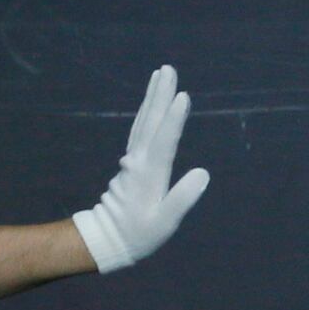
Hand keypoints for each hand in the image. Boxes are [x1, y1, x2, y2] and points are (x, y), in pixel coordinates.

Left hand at [70, 66, 210, 273]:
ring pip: (144, 121)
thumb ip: (182, 198)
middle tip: (168, 69)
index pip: (164, 141)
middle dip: (161, 95)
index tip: (183, 95)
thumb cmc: (139, 234)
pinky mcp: (132, 161)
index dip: (174, 119)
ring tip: (160, 75)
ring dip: (153, 97)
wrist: (106, 240)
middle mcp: (139, 160)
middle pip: (151, 121)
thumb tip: (202, 173)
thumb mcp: (164, 223)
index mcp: (150, 173)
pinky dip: (147, 111)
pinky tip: (152, 103)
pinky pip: (140, 128)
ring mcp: (133, 158)